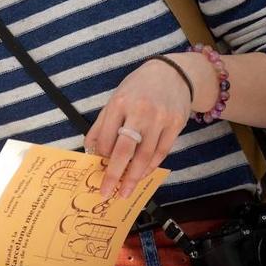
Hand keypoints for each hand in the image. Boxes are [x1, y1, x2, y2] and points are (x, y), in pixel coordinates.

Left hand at [83, 58, 191, 198]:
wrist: (172, 74)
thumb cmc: (138, 88)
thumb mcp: (116, 98)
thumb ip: (102, 124)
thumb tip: (90, 150)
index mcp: (119, 103)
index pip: (106, 137)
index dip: (100, 155)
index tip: (98, 166)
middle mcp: (139, 111)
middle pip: (124, 149)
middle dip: (114, 174)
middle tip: (106, 192)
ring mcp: (160, 119)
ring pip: (145, 156)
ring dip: (134, 177)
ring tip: (126, 191)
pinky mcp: (175, 125)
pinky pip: (161, 152)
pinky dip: (151, 167)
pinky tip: (142, 175)